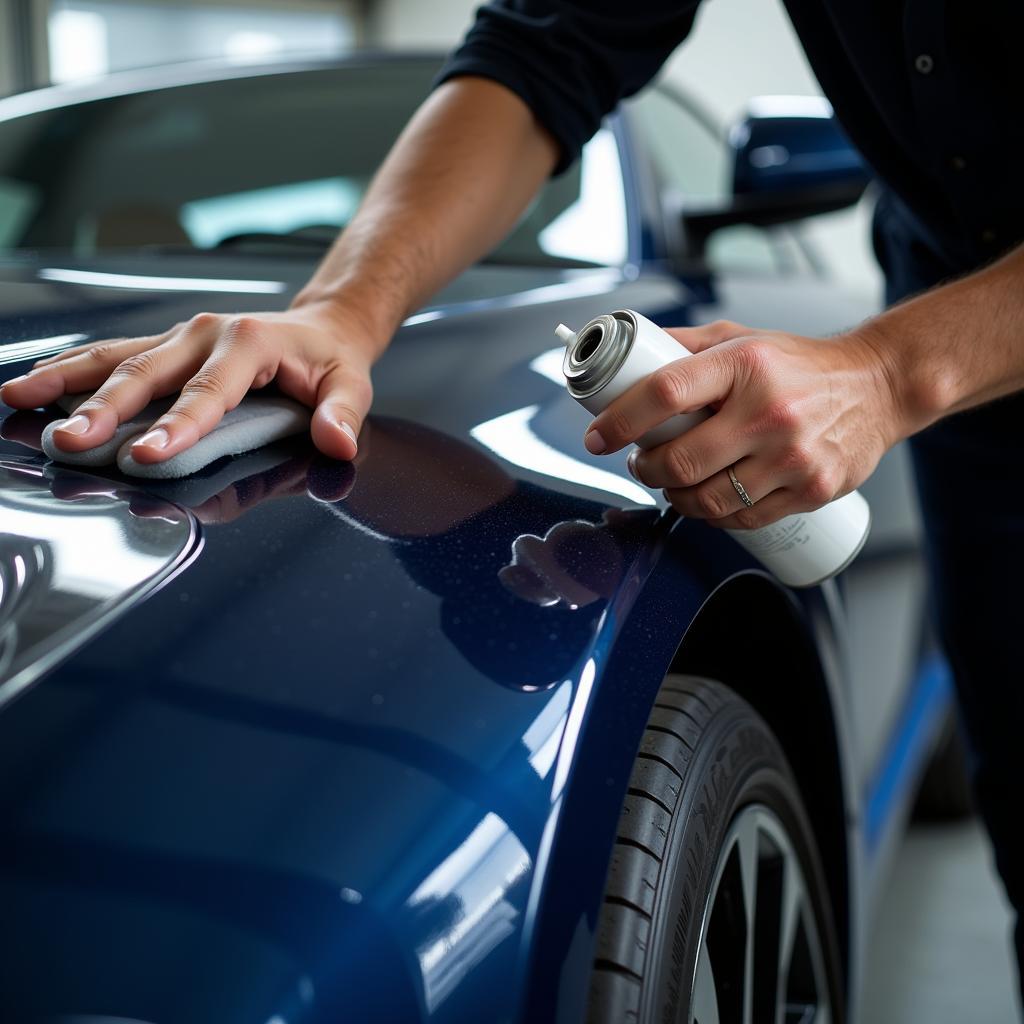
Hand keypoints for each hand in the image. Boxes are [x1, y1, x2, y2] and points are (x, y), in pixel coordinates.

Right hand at [0, 299, 376, 462]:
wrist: (322, 327)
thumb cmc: (331, 362)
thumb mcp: (351, 386)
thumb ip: (343, 414)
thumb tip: (337, 443)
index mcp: (249, 343)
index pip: (208, 393)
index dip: (177, 427)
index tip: (145, 457)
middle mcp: (205, 333)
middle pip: (146, 374)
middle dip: (104, 411)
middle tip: (69, 444)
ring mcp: (180, 336)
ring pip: (115, 357)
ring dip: (66, 381)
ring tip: (17, 400)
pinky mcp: (165, 346)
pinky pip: (112, 355)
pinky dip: (71, 370)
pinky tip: (35, 386)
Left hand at [583, 319, 901, 528]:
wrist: (878, 387)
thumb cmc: (801, 364)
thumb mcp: (742, 338)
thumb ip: (685, 347)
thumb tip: (628, 357)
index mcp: (744, 364)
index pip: (665, 393)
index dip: (621, 421)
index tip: (598, 437)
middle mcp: (769, 411)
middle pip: (681, 460)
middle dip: (645, 469)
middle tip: (640, 463)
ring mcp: (792, 456)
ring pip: (708, 499)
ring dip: (674, 498)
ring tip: (670, 483)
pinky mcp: (811, 490)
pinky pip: (743, 519)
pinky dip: (713, 515)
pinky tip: (706, 500)